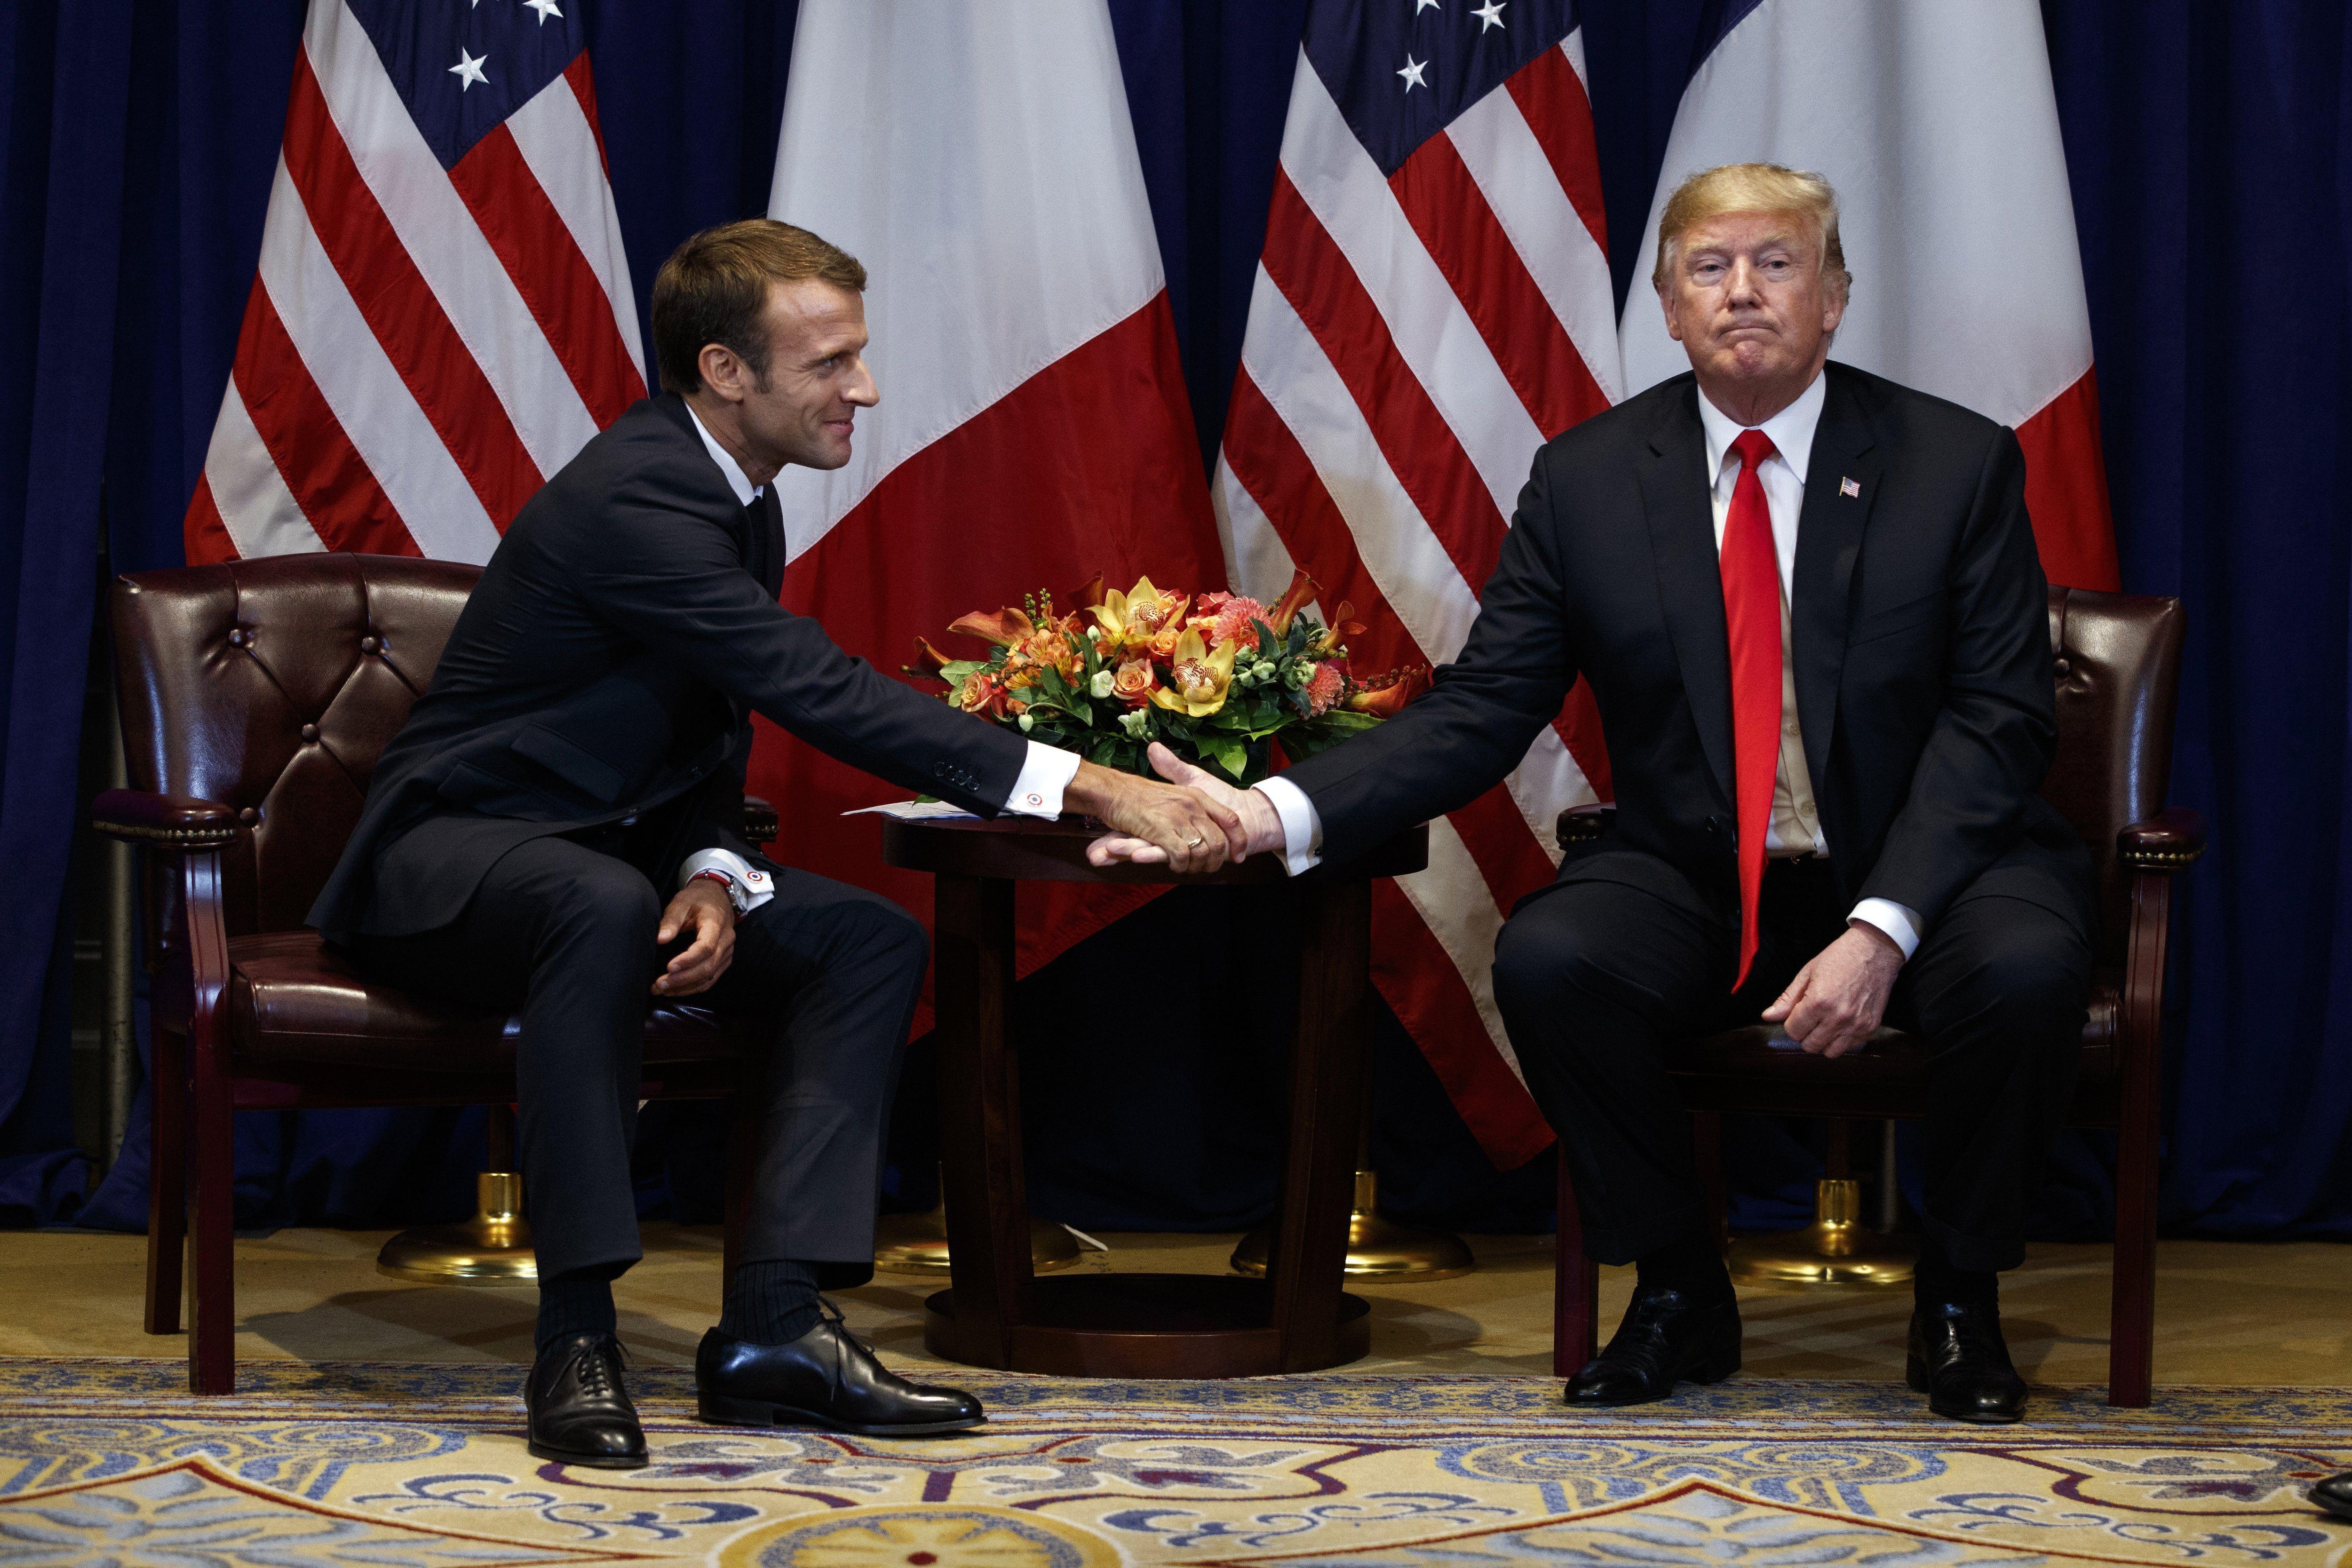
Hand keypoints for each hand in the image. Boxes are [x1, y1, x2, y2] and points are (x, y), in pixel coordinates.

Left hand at [653, 879, 735, 995]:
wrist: (717, 896)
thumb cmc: (697, 899)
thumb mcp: (681, 903)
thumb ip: (670, 921)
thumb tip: (659, 939)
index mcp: (716, 924)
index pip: (706, 947)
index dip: (688, 960)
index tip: (669, 968)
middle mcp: (726, 940)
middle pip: (708, 966)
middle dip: (683, 979)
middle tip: (659, 985)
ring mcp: (727, 951)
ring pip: (710, 976)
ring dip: (686, 987)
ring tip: (663, 990)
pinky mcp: (724, 959)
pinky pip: (711, 978)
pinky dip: (694, 987)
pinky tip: (676, 990)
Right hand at [1064, 752, 1245, 873]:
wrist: (1113, 790)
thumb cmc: (1139, 793)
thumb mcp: (1174, 789)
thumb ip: (1192, 803)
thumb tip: (1208, 822)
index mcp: (1198, 795)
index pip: (1231, 820)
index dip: (1239, 841)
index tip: (1239, 855)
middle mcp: (1192, 806)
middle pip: (1219, 841)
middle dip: (1216, 861)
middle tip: (1207, 868)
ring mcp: (1177, 817)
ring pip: (1203, 851)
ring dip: (1197, 866)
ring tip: (1189, 868)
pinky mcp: (1161, 830)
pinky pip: (1182, 855)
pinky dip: (1180, 865)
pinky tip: (1174, 865)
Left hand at [1762, 922, 1902, 1057]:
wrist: (1875, 950)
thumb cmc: (1839, 957)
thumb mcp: (1807, 973)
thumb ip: (1787, 999)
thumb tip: (1767, 1017)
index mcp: (1818, 1002)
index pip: (1793, 1031)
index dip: (1791, 1023)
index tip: (1798, 1013)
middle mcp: (1837, 1018)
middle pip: (1810, 1046)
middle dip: (1805, 1034)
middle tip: (1810, 1018)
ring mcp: (1856, 1025)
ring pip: (1830, 1052)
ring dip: (1823, 1041)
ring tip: (1825, 1023)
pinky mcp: (1870, 1027)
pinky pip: (1850, 1047)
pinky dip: (1843, 1039)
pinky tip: (1842, 1022)